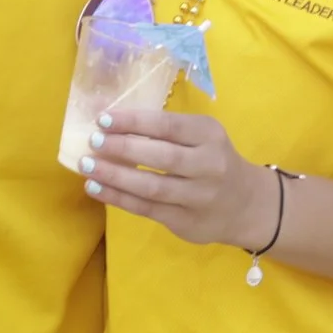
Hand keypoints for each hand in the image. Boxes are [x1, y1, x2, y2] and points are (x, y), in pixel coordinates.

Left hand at [80, 108, 271, 250]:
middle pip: (161, 156)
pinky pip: (146, 209)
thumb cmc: (211, 159)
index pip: (168, 125)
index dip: (134, 122)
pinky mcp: (186, 221)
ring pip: (151, 187)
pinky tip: (96, 187)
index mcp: (209, 135)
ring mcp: (198, 197)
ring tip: (86, 166)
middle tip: (92, 141)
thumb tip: (103, 111)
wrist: (246, 205)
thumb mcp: (197, 135)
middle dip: (123, 148)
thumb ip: (157, 126)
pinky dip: (118, 198)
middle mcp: (208, 165)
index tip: (102, 119)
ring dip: (114, 175)